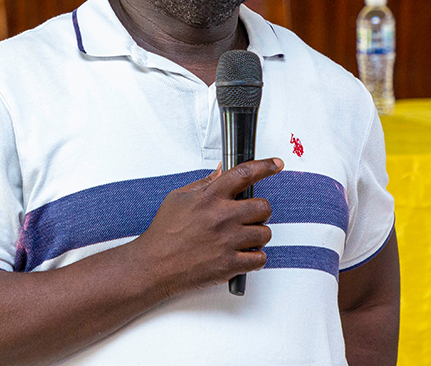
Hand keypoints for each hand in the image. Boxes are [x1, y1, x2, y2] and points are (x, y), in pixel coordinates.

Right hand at [131, 158, 283, 298]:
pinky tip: (242, 255)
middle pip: (263, 206)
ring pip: (265, 233)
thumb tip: (220, 170)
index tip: (276, 164)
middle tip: (249, 216)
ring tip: (242, 238)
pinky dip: (255, 258)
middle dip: (260, 211)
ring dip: (257, 235)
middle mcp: (222, 217)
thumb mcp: (178, 198)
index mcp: (210, 197)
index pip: (244, 174)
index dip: (265, 166)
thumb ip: (204, 183)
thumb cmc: (164, 233)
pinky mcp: (230, 264)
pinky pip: (260, 259)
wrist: (154, 265)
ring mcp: (227, 241)